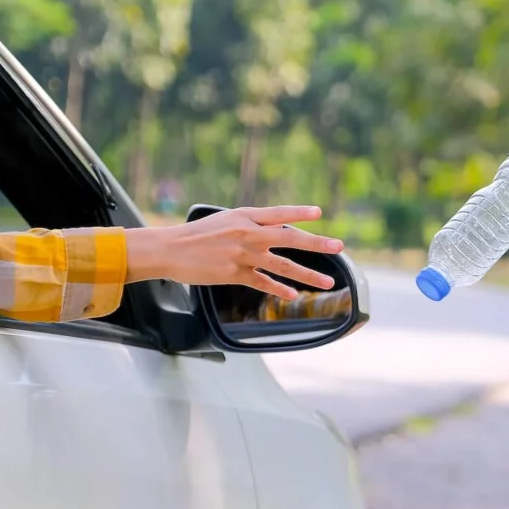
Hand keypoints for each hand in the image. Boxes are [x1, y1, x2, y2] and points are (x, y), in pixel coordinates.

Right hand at [125, 205, 344, 298]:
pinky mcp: (234, 274)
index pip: (278, 213)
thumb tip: (272, 230)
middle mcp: (247, 234)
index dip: (300, 213)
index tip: (320, 213)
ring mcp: (242, 255)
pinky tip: (294, 295)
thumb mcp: (224, 220)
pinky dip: (280, 289)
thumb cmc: (195, 235)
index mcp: (244, 216)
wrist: (170, 249)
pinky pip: (263, 283)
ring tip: (327, 283)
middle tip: (338, 247)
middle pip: (289, 238)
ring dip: (308, 275)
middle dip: (317, 243)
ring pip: (283, 265)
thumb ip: (249, 224)